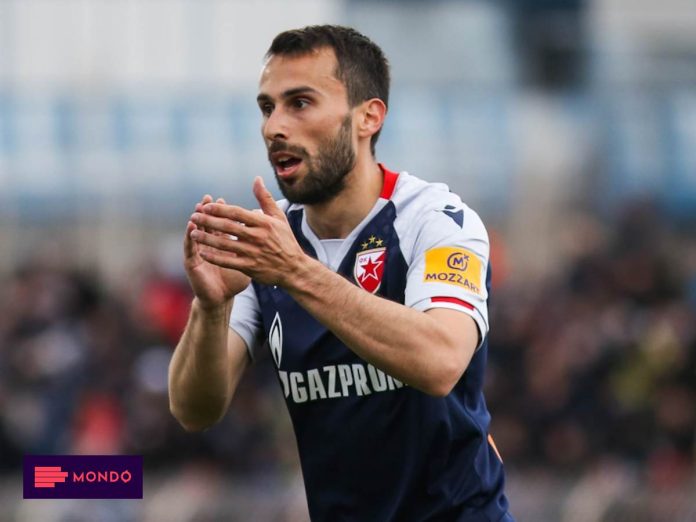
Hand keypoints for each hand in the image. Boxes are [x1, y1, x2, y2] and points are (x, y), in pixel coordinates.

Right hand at [184, 195, 250, 309]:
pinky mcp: (191, 263)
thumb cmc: (234, 280)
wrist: (221, 298)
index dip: (221, 212)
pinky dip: (189, 238)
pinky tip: (190, 229)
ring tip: (196, 209)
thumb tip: (265, 231)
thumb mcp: (247, 261)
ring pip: (195, 233)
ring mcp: (198, 252)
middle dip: (206, 212)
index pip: (220, 223)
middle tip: (207, 199)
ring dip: (195, 221)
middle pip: (206, 224)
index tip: (222, 199)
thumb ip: (254, 246)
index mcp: (221, 242)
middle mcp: (208, 245)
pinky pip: (190, 249)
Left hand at [189, 177, 306, 286]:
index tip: (206, 206)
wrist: (294, 268)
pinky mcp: (250, 267)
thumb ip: (265, 198)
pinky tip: (202, 253)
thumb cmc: (285, 240)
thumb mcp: (278, 217)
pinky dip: (214, 257)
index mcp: (263, 223)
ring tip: (193, 234)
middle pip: (228, 227)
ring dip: (207, 238)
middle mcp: (257, 237)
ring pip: (225, 244)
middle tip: (193, 216)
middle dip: (208, 221)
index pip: (237, 213)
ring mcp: (253, 253)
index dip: (220, 209)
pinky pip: (228, 261)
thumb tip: (256, 179)